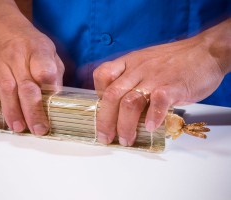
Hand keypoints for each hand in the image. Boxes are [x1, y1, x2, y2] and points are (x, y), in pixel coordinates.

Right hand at [0, 21, 63, 133]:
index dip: (48, 82)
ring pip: (6, 89)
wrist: (6, 30)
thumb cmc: (33, 48)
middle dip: (33, 110)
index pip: (44, 66)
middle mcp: (17, 57)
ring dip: (12, 111)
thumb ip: (54, 74)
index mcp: (38, 51)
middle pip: (26, 86)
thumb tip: (55, 99)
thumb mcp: (50, 54)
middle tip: (38, 129)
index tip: (53, 99)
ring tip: (18, 128)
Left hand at [93, 31, 226, 145]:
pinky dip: (153, 117)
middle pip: (112, 95)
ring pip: (130, 102)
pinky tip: (151, 128)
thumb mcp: (146, 62)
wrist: (205, 51)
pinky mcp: (173, 86)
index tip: (103, 110)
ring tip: (126, 139)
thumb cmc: (175, 60)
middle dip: (105, 120)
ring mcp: (155, 77)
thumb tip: (122, 105)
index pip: (102, 75)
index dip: (97, 94)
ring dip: (125, 125)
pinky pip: (158, 102)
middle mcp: (138, 69)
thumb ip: (132, 79)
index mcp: (129, 63)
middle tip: (105, 137)